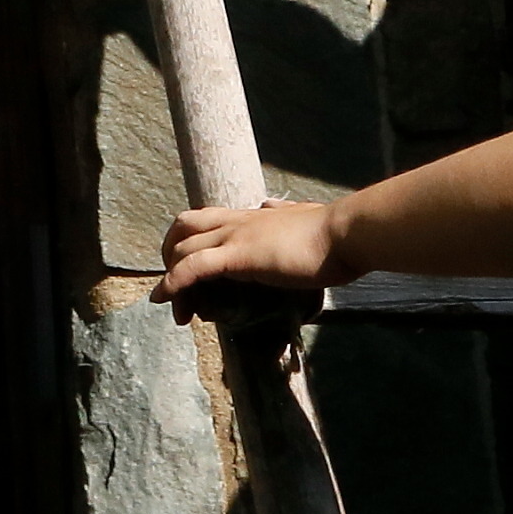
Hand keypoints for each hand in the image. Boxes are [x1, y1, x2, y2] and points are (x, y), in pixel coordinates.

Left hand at [156, 199, 352, 312]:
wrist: (346, 233)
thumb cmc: (332, 233)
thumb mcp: (301, 217)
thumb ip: (283, 213)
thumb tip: (272, 204)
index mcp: (250, 216)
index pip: (204, 221)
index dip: (189, 243)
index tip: (191, 274)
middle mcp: (236, 222)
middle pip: (182, 229)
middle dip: (170, 257)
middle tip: (176, 291)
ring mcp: (235, 236)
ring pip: (182, 249)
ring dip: (170, 279)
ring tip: (175, 309)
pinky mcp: (240, 255)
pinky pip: (194, 267)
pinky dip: (174, 282)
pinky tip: (166, 298)